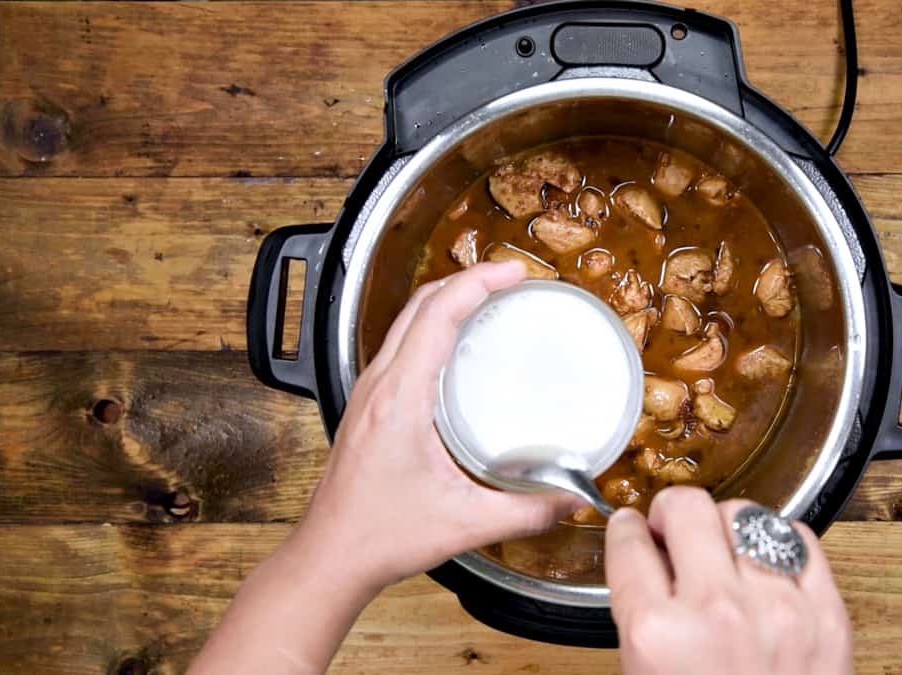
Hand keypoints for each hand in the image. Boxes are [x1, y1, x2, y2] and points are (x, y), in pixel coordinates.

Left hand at [295, 261, 580, 593]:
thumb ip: (528, 511)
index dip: (478, 282)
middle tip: (512, 279)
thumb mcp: (466, 524)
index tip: (515, 272)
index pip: (437, 315)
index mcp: (400, 398)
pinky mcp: (369, 405)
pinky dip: (432, 326)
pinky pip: (400, 346)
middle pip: (419, 305)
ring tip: (490, 300)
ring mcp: (369, 392)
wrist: (330, 556)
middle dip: (466, 280)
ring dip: (447, 299)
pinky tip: (458, 346)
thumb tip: (572, 499)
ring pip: (406, 321)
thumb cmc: (380, 536)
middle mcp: (379, 385)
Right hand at [605, 487, 852, 674]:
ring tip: (723, 544)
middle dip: (671, 511)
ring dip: (726, 523)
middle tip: (672, 526)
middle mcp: (717, 613)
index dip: (626, 529)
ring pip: (746, 514)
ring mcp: (778, 610)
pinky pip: (802, 541)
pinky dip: (782, 541)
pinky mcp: (828, 616)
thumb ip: (643, 616)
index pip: (629, 545)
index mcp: (658, 636)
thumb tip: (647, 556)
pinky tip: (768, 559)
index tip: (631, 527)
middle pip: (686, 509)